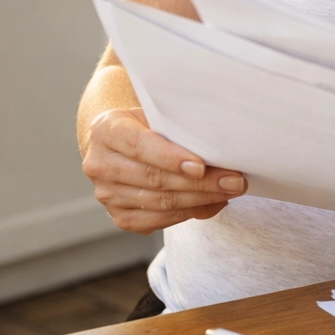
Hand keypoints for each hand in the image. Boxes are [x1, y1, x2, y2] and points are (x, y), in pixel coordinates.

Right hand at [81, 107, 245, 233]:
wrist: (121, 143)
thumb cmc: (148, 124)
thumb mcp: (157, 114)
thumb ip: (178, 128)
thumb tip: (219, 149)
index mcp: (106, 130)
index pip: (139, 146)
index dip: (170, 158)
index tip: (201, 167)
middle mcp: (99, 164)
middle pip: (154, 179)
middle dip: (200, 183)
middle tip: (234, 180)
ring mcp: (107, 194)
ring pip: (160, 202)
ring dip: (201, 199)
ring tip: (231, 191)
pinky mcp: (119, 217)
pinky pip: (159, 220)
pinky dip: (190, 213)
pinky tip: (214, 203)